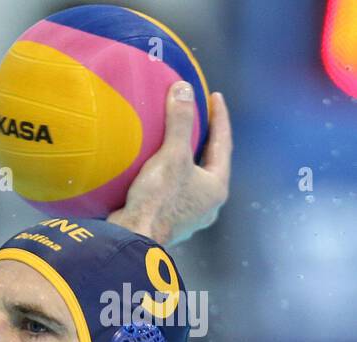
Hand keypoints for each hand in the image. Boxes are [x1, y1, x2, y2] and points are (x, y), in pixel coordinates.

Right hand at [107, 81, 231, 246]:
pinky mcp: (168, 224)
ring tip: (177, 145)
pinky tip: (158, 172)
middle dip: (205, 142)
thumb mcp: (171, 156)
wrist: (133, 238)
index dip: (220, 118)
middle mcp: (208, 205)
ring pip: (192, 181)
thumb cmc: (158, 199)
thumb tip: (183, 88)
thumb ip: (179, 122)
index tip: (215, 97)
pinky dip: (169, 178)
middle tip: (199, 120)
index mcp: (217, 187)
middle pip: (210, 164)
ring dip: (186, 162)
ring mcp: (188, 217)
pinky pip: (173, 193)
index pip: (223, 144)